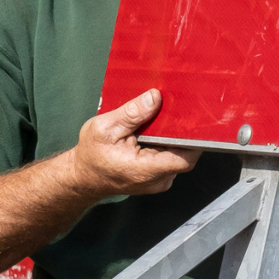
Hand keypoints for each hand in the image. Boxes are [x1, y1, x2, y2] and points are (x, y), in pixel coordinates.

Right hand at [67, 89, 200, 197]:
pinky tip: (156, 130)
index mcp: (145, 170)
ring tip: (162, 118)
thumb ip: (131, 113)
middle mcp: (157, 179)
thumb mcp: (104, 128)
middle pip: (185, 153)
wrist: (83, 176)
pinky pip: (171, 157)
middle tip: (176, 109)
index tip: (195, 118)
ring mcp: (160, 180)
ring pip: (179, 154)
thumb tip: (154, 97)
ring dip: (174, 136)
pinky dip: (167, 143)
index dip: (195, 138)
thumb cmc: (91, 155)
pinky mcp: (159, 176)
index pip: (185, 158)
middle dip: (182, 131)